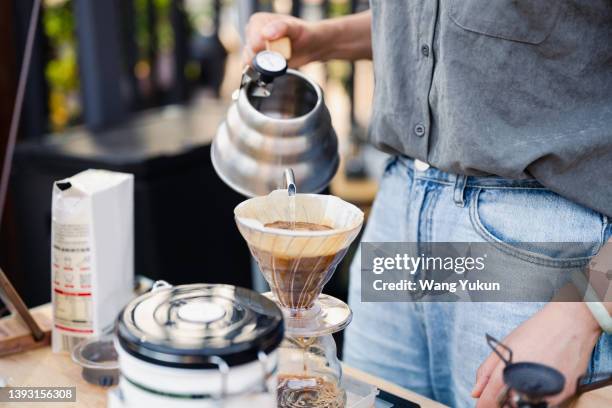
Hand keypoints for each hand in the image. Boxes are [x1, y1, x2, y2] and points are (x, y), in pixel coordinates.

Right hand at [243, 12, 322, 67]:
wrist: (310, 47)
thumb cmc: (303, 34)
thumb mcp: (295, 28)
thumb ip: (281, 28)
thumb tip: (266, 34)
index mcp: (258, 22)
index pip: (253, 41)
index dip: (266, 48)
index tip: (280, 46)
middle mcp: (252, 34)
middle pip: (250, 53)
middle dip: (267, 58)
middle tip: (282, 53)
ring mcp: (254, 48)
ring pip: (250, 63)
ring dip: (266, 65)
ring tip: (281, 58)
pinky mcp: (258, 61)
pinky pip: (254, 71)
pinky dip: (264, 72)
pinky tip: (276, 66)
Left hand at [472, 302, 600, 406]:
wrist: (570, 324)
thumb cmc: (534, 332)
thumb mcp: (503, 347)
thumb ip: (486, 372)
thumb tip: (475, 393)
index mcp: (506, 374)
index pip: (489, 402)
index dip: (484, 403)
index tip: (483, 402)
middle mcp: (525, 387)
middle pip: (506, 407)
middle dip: (501, 401)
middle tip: (506, 385)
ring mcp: (546, 394)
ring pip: (524, 407)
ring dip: (518, 401)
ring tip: (523, 380)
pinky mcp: (564, 396)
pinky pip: (545, 406)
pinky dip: (537, 399)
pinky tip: (538, 381)